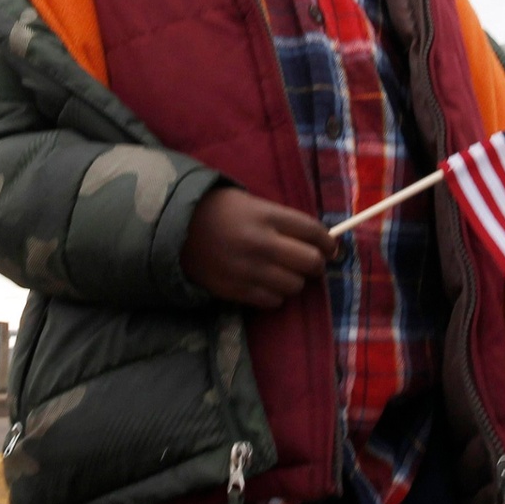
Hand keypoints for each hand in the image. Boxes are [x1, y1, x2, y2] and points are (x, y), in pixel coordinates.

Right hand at [180, 188, 333, 309]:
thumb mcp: (250, 202)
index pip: (313, 232)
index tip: (330, 246)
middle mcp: (261, 243)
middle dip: (316, 263)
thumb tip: (318, 239)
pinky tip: (266, 283)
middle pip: (311, 262)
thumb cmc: (216, 210)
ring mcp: (249, 270)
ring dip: (295, 280)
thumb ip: (281, 220)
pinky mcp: (236, 290)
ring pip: (294, 286)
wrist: (173, 229)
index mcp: (265, 216)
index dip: (328, 241)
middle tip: (311, 262)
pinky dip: (275, 295)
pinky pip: (273, 301)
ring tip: (284, 272)